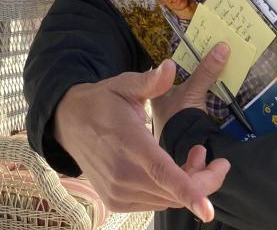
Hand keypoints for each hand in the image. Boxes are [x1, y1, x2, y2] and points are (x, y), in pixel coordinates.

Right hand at [53, 61, 229, 221]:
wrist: (68, 122)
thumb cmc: (101, 102)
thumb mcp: (124, 85)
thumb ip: (150, 81)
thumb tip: (171, 66)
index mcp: (130, 143)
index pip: (162, 172)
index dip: (189, 191)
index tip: (208, 210)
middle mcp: (122, 173)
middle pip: (175, 191)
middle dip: (203, 179)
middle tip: (208, 155)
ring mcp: (117, 191)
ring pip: (168, 199)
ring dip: (187, 184)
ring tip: (191, 156)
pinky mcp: (115, 201)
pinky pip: (155, 202)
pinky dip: (170, 191)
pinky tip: (169, 169)